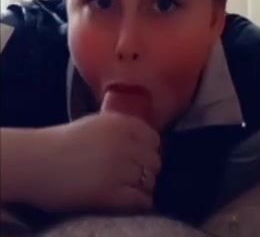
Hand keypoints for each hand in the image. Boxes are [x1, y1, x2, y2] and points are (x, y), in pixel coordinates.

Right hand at [29, 112, 160, 214]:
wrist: (38, 162)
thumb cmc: (62, 142)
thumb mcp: (96, 124)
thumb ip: (120, 129)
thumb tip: (141, 142)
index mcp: (121, 123)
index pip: (154, 139)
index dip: (149, 150)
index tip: (141, 158)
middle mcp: (124, 143)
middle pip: (154, 161)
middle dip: (147, 170)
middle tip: (135, 177)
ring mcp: (118, 168)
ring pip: (149, 181)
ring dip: (143, 187)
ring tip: (131, 190)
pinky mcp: (111, 193)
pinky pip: (140, 200)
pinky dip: (140, 203)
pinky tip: (131, 202)